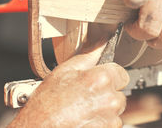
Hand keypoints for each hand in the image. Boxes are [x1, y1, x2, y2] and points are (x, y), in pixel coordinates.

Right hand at [9, 41, 128, 127]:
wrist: (39, 127)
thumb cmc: (47, 104)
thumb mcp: (64, 71)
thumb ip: (88, 56)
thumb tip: (101, 43)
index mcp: (101, 79)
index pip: (122, 73)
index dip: (109, 75)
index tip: (99, 80)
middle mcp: (110, 99)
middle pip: (119, 93)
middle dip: (107, 93)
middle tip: (86, 95)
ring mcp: (110, 119)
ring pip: (116, 110)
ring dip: (105, 109)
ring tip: (83, 109)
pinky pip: (111, 124)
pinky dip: (101, 122)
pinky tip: (85, 119)